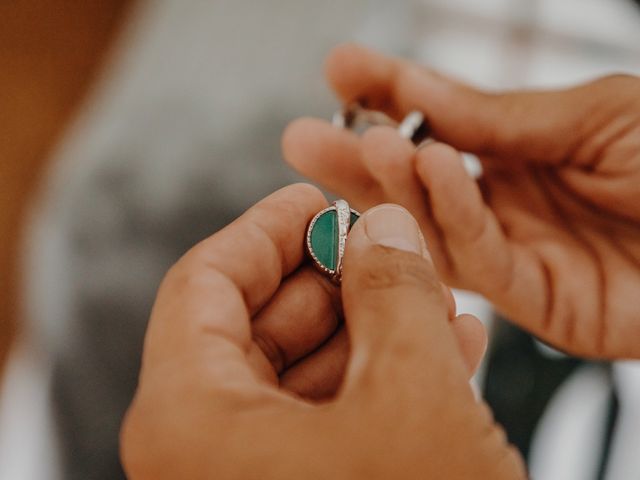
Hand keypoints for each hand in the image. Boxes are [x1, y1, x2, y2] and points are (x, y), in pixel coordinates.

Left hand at [120, 184, 523, 478]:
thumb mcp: (414, 393)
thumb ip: (393, 290)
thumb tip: (385, 227)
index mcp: (191, 417)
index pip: (204, 281)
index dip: (264, 228)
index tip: (315, 197)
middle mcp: (203, 453)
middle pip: (253, 325)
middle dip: (328, 277)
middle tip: (383, 244)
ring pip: (301, 374)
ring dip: (368, 326)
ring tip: (426, 291)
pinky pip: (331, 420)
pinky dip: (380, 378)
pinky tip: (440, 348)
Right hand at [283, 44, 639, 358]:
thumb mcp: (594, 113)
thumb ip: (501, 118)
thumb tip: (417, 93)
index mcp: (521, 150)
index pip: (438, 122)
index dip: (390, 95)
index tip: (340, 71)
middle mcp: (506, 203)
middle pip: (415, 183)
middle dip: (358, 155)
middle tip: (302, 134)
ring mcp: (515, 254)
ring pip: (430, 227)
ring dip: (389, 185)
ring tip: (352, 144)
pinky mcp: (531, 303)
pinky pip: (477, 260)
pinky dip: (449, 215)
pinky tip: (427, 169)